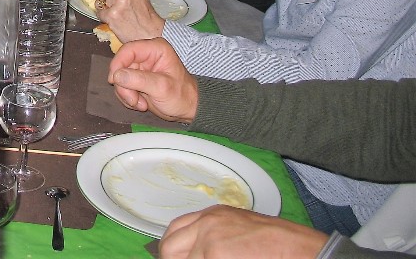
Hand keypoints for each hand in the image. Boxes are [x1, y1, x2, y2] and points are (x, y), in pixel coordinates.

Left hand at [93, 0, 164, 41]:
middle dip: (109, 0)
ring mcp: (119, 1)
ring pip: (100, 2)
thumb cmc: (144, 15)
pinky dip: (106, 18)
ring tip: (121, 14)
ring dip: (107, 10)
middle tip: (124, 8)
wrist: (150, 33)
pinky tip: (117, 20)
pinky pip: (99, 13)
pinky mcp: (113, 14)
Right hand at [107, 38, 197, 121]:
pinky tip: (140, 103)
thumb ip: (139, 80)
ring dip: (126, 94)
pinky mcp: (136, 79)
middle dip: (124, 85)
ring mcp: (140, 67)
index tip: (114, 81)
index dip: (118, 64)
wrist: (187, 109)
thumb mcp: (162, 87)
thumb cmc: (181, 96)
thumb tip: (117, 75)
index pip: (128, 50)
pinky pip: (122, 86)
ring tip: (140, 104)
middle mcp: (146, 55)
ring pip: (119, 77)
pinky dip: (127, 97)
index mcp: (155, 49)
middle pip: (121, 65)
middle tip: (134, 100)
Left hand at [159, 206, 328, 258]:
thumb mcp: (240, 230)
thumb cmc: (279, 243)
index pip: (174, 232)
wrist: (301, 249)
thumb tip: (197, 253)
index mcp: (212, 216)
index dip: (173, 251)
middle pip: (168, 248)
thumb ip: (214, 238)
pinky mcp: (215, 255)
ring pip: (179, 258)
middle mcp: (206, 224)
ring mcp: (209, 241)